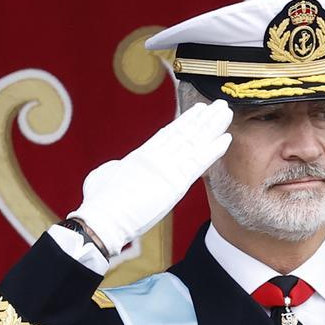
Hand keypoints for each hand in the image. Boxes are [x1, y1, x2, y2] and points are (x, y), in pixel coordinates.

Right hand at [68, 100, 232, 255]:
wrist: (103, 219)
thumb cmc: (99, 201)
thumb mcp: (104, 175)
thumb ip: (116, 168)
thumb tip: (118, 167)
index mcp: (141, 156)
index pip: (168, 135)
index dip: (185, 122)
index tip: (198, 111)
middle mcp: (156, 158)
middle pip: (185, 134)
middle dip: (203, 119)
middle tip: (219, 105)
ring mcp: (166, 168)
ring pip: (194, 143)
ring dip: (212, 127)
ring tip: (225, 112)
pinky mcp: (175, 183)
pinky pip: (198, 163)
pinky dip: (212, 151)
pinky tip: (225, 139)